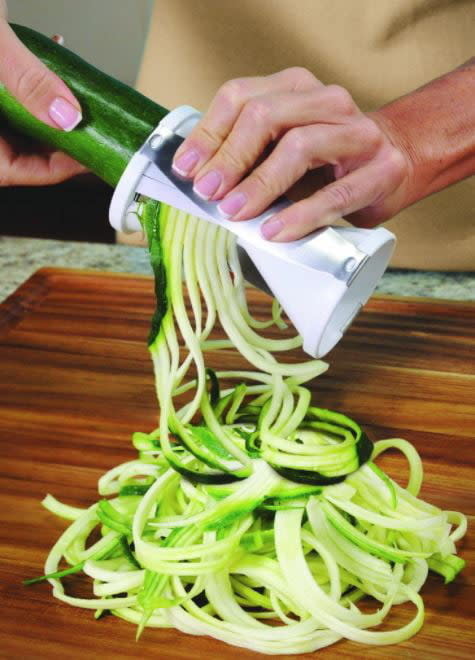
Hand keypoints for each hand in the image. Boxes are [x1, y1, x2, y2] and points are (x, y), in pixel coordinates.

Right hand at [0, 2, 84, 185]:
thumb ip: (28, 79)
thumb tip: (67, 118)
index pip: (10, 169)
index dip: (51, 170)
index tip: (86, 159)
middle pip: (14, 149)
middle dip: (55, 140)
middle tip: (92, 132)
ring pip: (14, 122)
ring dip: (47, 110)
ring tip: (76, 99)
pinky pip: (6, 96)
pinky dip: (30, 84)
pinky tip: (51, 60)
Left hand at [172, 67, 409, 240]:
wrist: (396, 164)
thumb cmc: (327, 163)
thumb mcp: (282, 148)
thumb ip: (247, 154)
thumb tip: (196, 182)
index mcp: (295, 88)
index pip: (240, 97)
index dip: (208, 134)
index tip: (185, 170)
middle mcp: (326, 101)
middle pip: (265, 116)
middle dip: (229, 157)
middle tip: (207, 193)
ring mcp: (358, 132)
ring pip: (299, 145)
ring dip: (259, 184)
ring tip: (234, 213)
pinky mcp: (382, 170)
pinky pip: (336, 193)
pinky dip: (301, 214)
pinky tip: (275, 231)